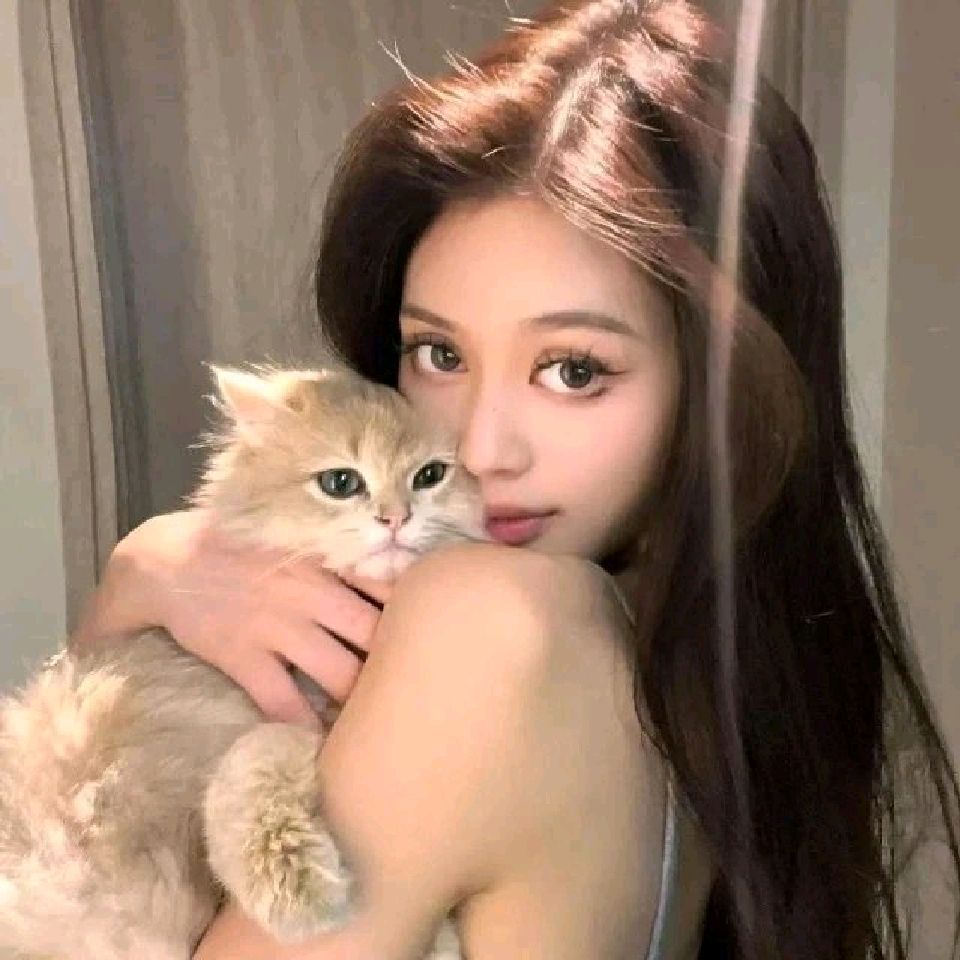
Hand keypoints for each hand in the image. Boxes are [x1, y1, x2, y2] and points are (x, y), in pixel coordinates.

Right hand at [72, 510, 393, 724]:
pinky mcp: (244, 656)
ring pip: (338, 672)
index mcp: (324, 560)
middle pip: (374, 634)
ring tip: (380, 720)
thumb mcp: (292, 537)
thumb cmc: (239, 547)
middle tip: (416, 684)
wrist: (165, 562)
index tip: (434, 632)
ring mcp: (277, 626)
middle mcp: (310, 594)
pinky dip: (306, 726)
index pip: (387, 585)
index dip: (415, 612)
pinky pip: (284, 701)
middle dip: (398, 660)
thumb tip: (393, 564)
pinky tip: (323, 745)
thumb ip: (338, 554)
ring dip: (360, 699)